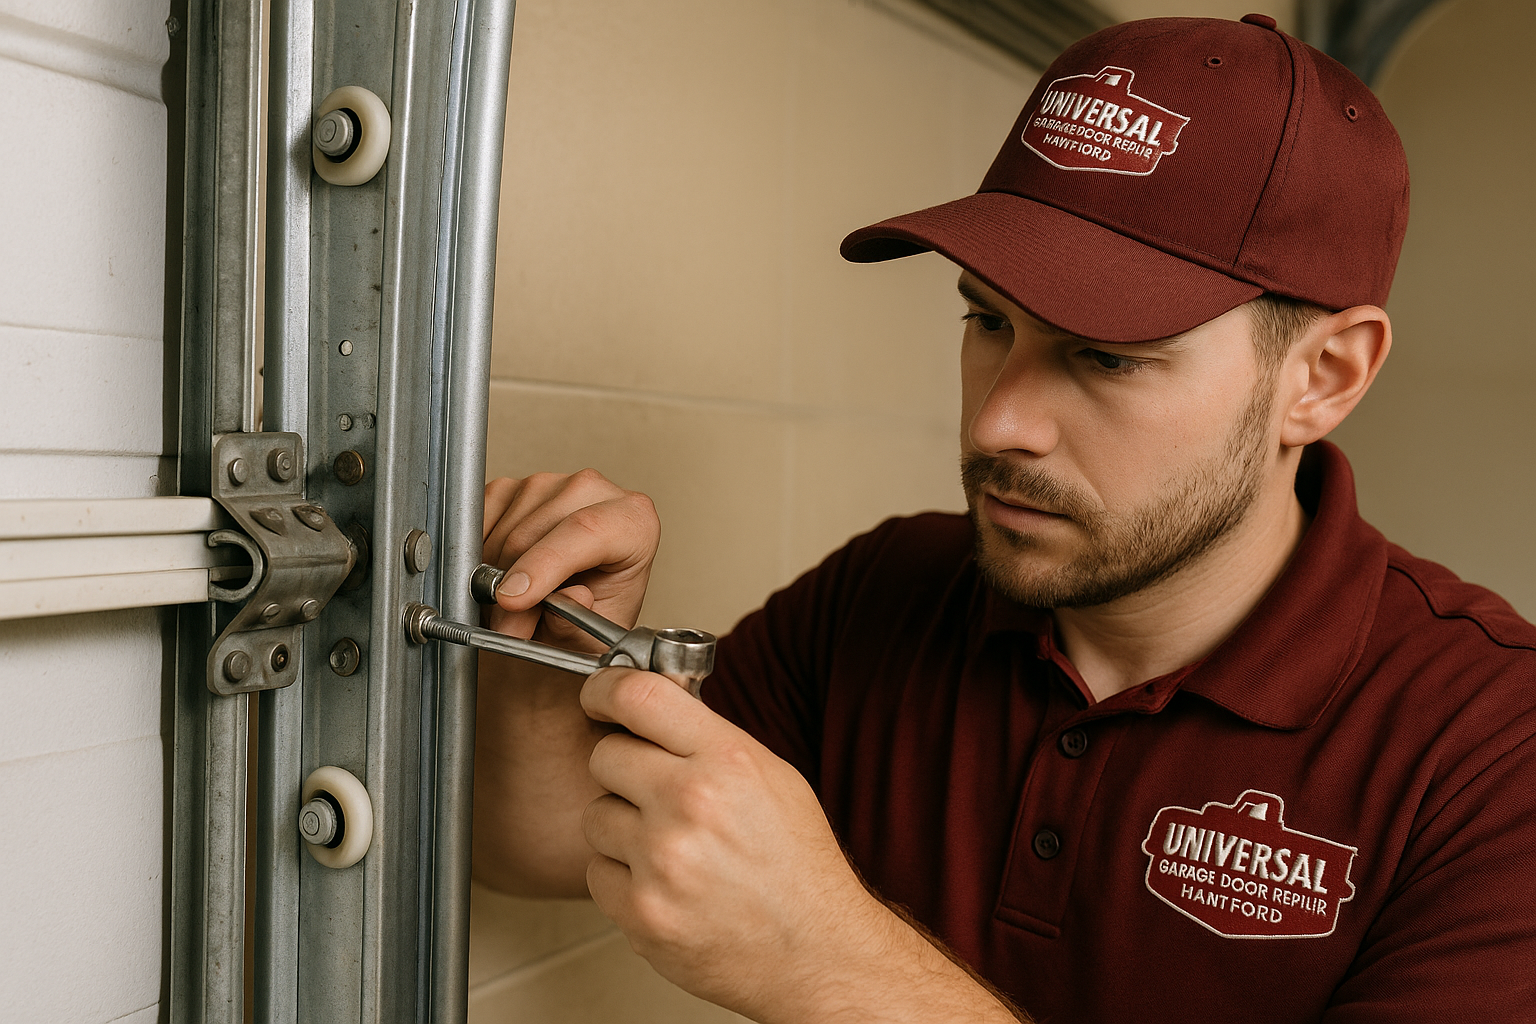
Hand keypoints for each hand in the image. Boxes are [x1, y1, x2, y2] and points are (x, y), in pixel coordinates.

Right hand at [481, 470, 659, 646]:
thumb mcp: (588, 640)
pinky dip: (475, 556)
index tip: (514, 600)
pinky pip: (476, 521)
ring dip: (492, 577)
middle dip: (510, 585)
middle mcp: (594, 492)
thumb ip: (577, 623)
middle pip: (533, 531)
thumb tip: (570, 598)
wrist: (569, 616)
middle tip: (510, 626)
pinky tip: (496, 576)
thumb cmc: (588, 623)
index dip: (544, 565)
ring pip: (502, 530)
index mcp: (634, 521)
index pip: (587, 529)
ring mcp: (549, 484)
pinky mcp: (511, 488)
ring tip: (511, 607)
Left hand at [578, 666, 902, 1022]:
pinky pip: (595, 872)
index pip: (638, 696)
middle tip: (654, 794)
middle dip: (623, 770)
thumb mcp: (773, 777)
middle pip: (604, 756)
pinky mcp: (641, 912)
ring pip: (595, 816)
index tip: (598, 698)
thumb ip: (708, 740)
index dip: (605, 690)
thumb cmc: (798, 866)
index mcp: (727, 761)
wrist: (815, 952)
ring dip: (621, 828)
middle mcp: (691, 804)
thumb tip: (648, 709)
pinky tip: (663, 884)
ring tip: (670, 848)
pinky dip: (622, 878)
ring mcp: (661, 861)